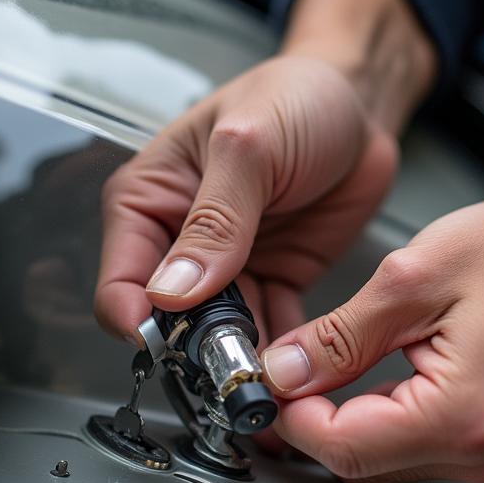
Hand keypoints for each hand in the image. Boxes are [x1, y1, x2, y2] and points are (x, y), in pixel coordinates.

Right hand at [94, 0, 434, 346]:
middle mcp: (181, 240)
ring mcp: (229, 266)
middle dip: (195, 352)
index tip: (171, 349)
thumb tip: (172, 290)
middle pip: (171, 319)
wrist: (360, 103)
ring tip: (264, 385)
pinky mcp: (272, 279)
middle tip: (229, 372)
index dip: (140, 321)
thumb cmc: (295, 97)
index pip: (123, 278)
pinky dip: (280, 357)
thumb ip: (215, 219)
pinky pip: (270, 330)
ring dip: (239, 362)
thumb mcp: (249, 146)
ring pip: (219, 335)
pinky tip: (294, 373)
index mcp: (151, 200)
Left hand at [262, 105, 483, 482]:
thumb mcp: (413, 279)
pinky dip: (375, 419)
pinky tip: (364, 380)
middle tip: (287, 370)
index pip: (343, 447)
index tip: (269, 379)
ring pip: (381, 460)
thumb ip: (339, 337)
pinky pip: (412, 448)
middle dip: (311, 420)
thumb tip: (286, 371)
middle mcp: (481, 450)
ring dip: (341, 421)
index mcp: (463, 415)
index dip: (292, 414)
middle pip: (359, 463)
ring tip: (321, 368)